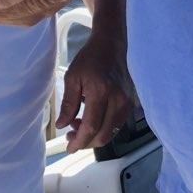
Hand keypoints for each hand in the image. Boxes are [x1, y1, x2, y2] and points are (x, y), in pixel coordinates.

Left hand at [58, 30, 133, 150]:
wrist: (112, 45)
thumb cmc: (90, 58)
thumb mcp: (72, 78)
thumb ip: (68, 104)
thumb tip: (62, 126)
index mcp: (101, 92)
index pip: (91, 127)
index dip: (79, 142)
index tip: (68, 147)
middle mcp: (118, 100)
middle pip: (103, 135)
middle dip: (86, 142)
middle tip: (70, 137)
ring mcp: (127, 102)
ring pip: (112, 132)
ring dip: (95, 136)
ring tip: (79, 126)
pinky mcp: (130, 102)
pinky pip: (118, 124)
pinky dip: (104, 129)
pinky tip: (93, 121)